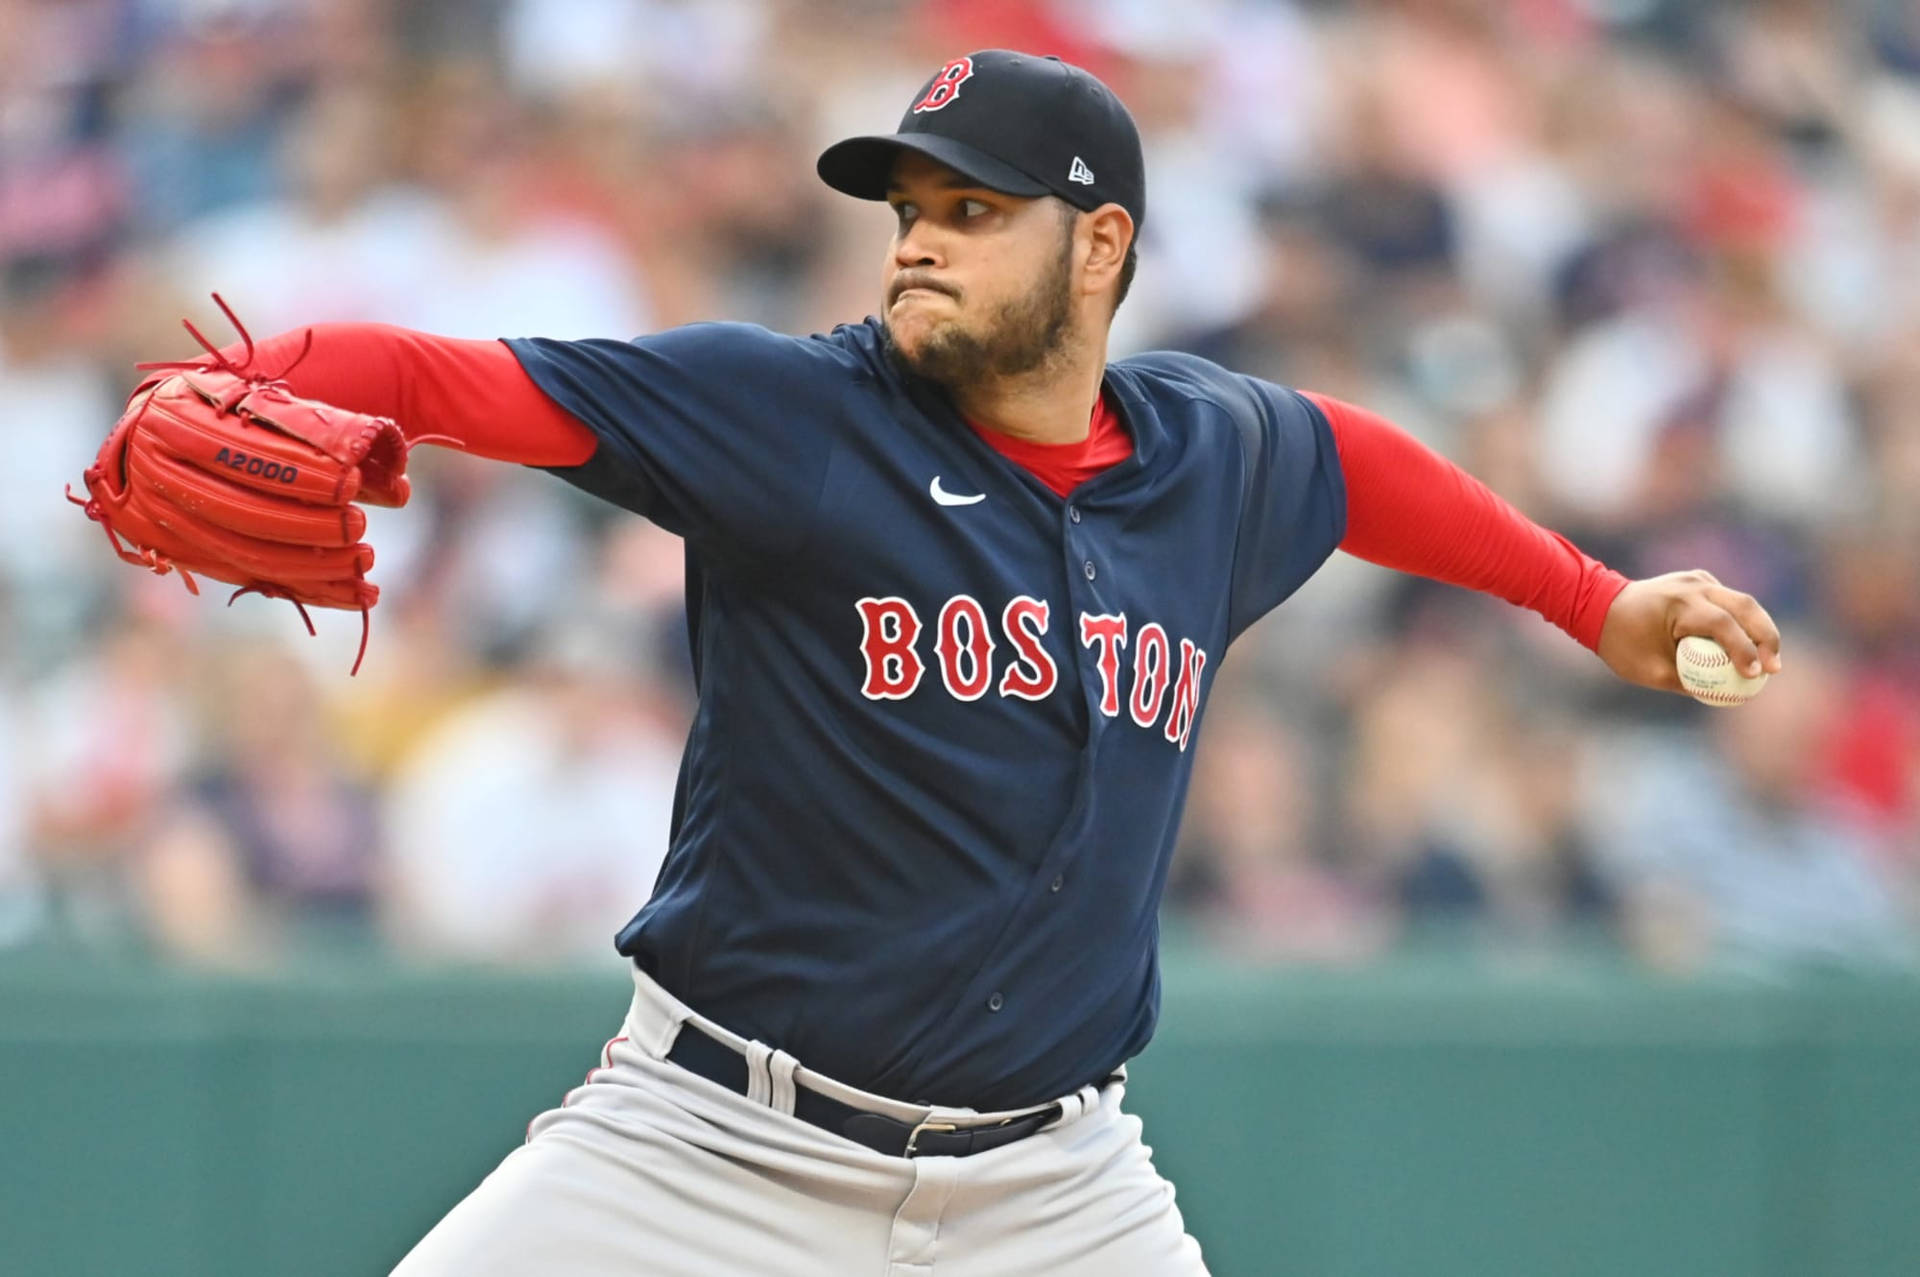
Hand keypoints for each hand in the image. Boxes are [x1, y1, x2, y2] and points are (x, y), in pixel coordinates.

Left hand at [1597, 570, 1782, 693]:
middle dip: (1767, 637)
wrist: (1599, 607)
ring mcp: (1698, 579)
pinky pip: (1728, 601)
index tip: (1755, 676)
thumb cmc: (1621, 643)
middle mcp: (1693, 585)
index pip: (1723, 625)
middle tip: (1775, 668)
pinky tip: (1747, 645)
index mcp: (1679, 603)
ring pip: (1742, 601)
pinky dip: (1742, 621)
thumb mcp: (1651, 671)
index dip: (1744, 651)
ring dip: (1759, 628)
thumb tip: (1726, 695)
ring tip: (1769, 661)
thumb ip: (1689, 682)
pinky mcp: (1699, 581)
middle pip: (1745, 606)